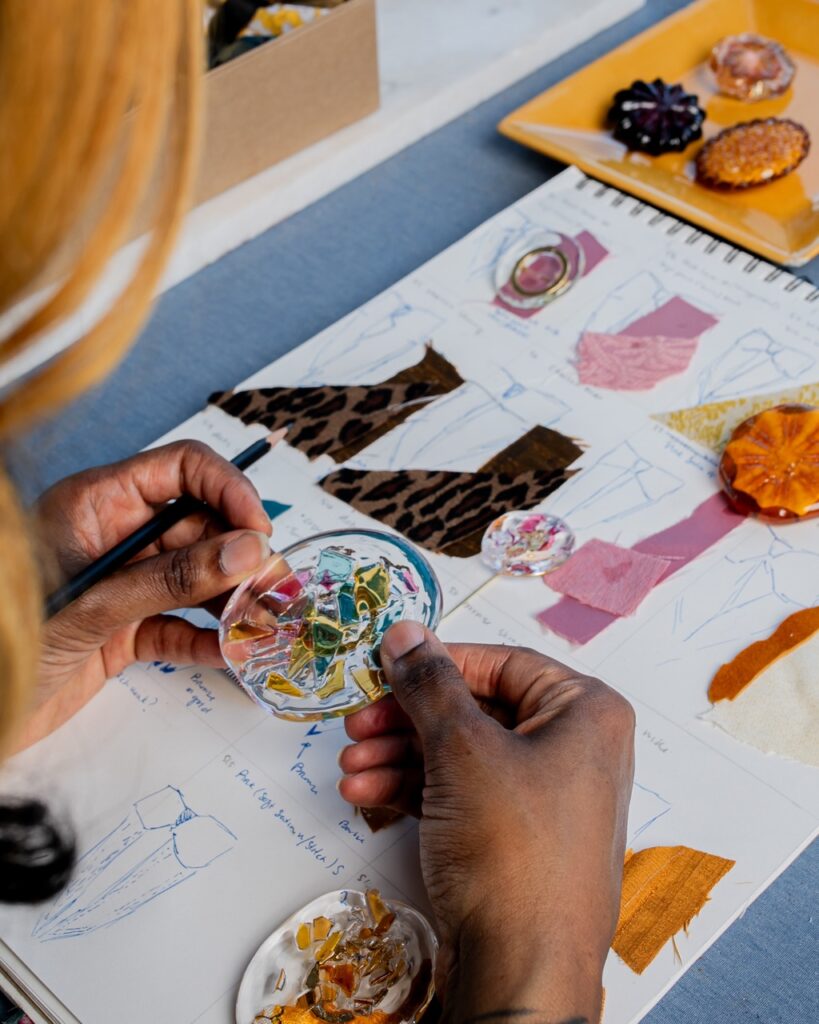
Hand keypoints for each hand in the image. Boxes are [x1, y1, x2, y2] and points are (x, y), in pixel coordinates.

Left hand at [21, 441, 272, 749]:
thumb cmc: (5, 643)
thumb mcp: (93, 606)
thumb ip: (171, 578)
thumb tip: (247, 550)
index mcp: (96, 505)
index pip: (181, 469)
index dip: (228, 490)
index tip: (260, 529)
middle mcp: (115, 538)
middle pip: (199, 527)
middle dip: (242, 555)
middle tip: (278, 588)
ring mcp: (121, 585)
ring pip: (195, 578)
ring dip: (233, 600)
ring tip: (267, 622)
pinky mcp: (121, 632)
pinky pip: (177, 626)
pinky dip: (206, 640)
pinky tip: (231, 653)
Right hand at [339, 622, 634, 1022]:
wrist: (523, 972)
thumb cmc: (512, 851)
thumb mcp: (462, 750)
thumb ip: (429, 684)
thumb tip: (406, 633)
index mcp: (585, 713)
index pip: (502, 663)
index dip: (439, 663)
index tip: (387, 667)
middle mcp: (574, 749)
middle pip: (476, 709)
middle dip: (408, 719)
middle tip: (359, 723)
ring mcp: (546, 797)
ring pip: (463, 754)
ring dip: (401, 757)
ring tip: (353, 766)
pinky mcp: (518, 838)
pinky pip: (464, 793)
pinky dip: (416, 790)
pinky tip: (368, 793)